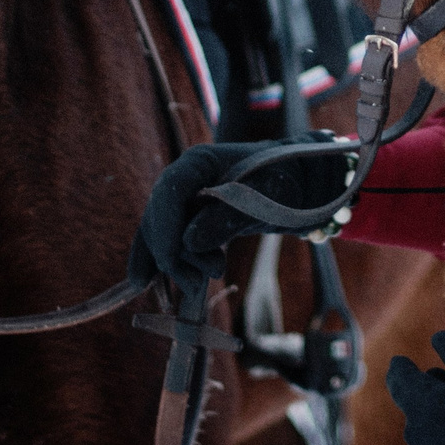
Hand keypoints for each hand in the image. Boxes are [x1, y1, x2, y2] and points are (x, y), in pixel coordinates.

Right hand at [130, 137, 351, 289]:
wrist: (299, 179)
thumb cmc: (285, 179)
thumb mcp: (265, 197)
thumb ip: (227, 217)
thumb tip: (188, 242)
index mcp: (200, 162)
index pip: (170, 191)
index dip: (164, 227)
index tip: (169, 260)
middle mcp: (185, 179)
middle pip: (161, 217)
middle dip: (174, 253)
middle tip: (205, 277)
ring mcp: (185, 200)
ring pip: (162, 234)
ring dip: (177, 262)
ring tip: (209, 277)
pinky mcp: (190, 219)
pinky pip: (168, 241)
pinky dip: (162, 261)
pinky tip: (145, 283)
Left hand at [384, 330, 444, 444]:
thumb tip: (436, 340)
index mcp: (434, 407)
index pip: (401, 382)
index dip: (401, 368)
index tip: (403, 361)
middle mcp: (428, 441)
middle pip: (411, 412)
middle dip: (421, 393)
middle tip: (440, 377)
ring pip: (419, 440)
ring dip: (429, 421)